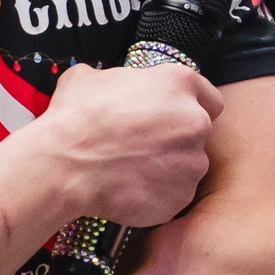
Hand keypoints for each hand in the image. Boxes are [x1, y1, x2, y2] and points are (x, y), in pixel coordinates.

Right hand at [36, 62, 222, 226]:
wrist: (65, 165)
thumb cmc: (76, 118)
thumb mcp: (88, 78)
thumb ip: (115, 79)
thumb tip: (107, 85)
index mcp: (178, 84)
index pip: (209, 97)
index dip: (191, 107)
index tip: (174, 116)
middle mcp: (195, 122)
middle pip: (198, 133)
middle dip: (175, 139)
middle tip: (142, 145)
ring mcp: (191, 163)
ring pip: (187, 166)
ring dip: (167, 168)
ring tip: (130, 169)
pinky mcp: (180, 196)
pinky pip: (173, 195)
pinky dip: (156, 194)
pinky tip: (128, 188)